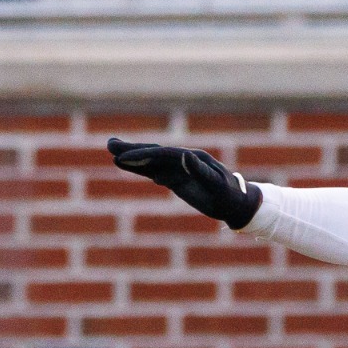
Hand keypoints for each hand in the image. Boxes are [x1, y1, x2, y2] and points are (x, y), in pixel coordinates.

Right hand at [107, 138, 261, 229]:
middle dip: (132, 150)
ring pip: (152, 163)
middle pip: (154, 153)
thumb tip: (186, 155)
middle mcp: (184, 160)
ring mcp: (180, 169)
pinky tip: (129, 167)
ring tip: (113, 154)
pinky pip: (157, 173)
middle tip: (109, 144)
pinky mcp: (178, 179)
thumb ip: (202, 171)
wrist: (237, 203)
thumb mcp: (217, 185)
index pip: (163, 154)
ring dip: (133, 159)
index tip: (125, 156)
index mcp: (192, 158)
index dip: (144, 155)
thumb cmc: (229, 195)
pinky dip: (143, 170)